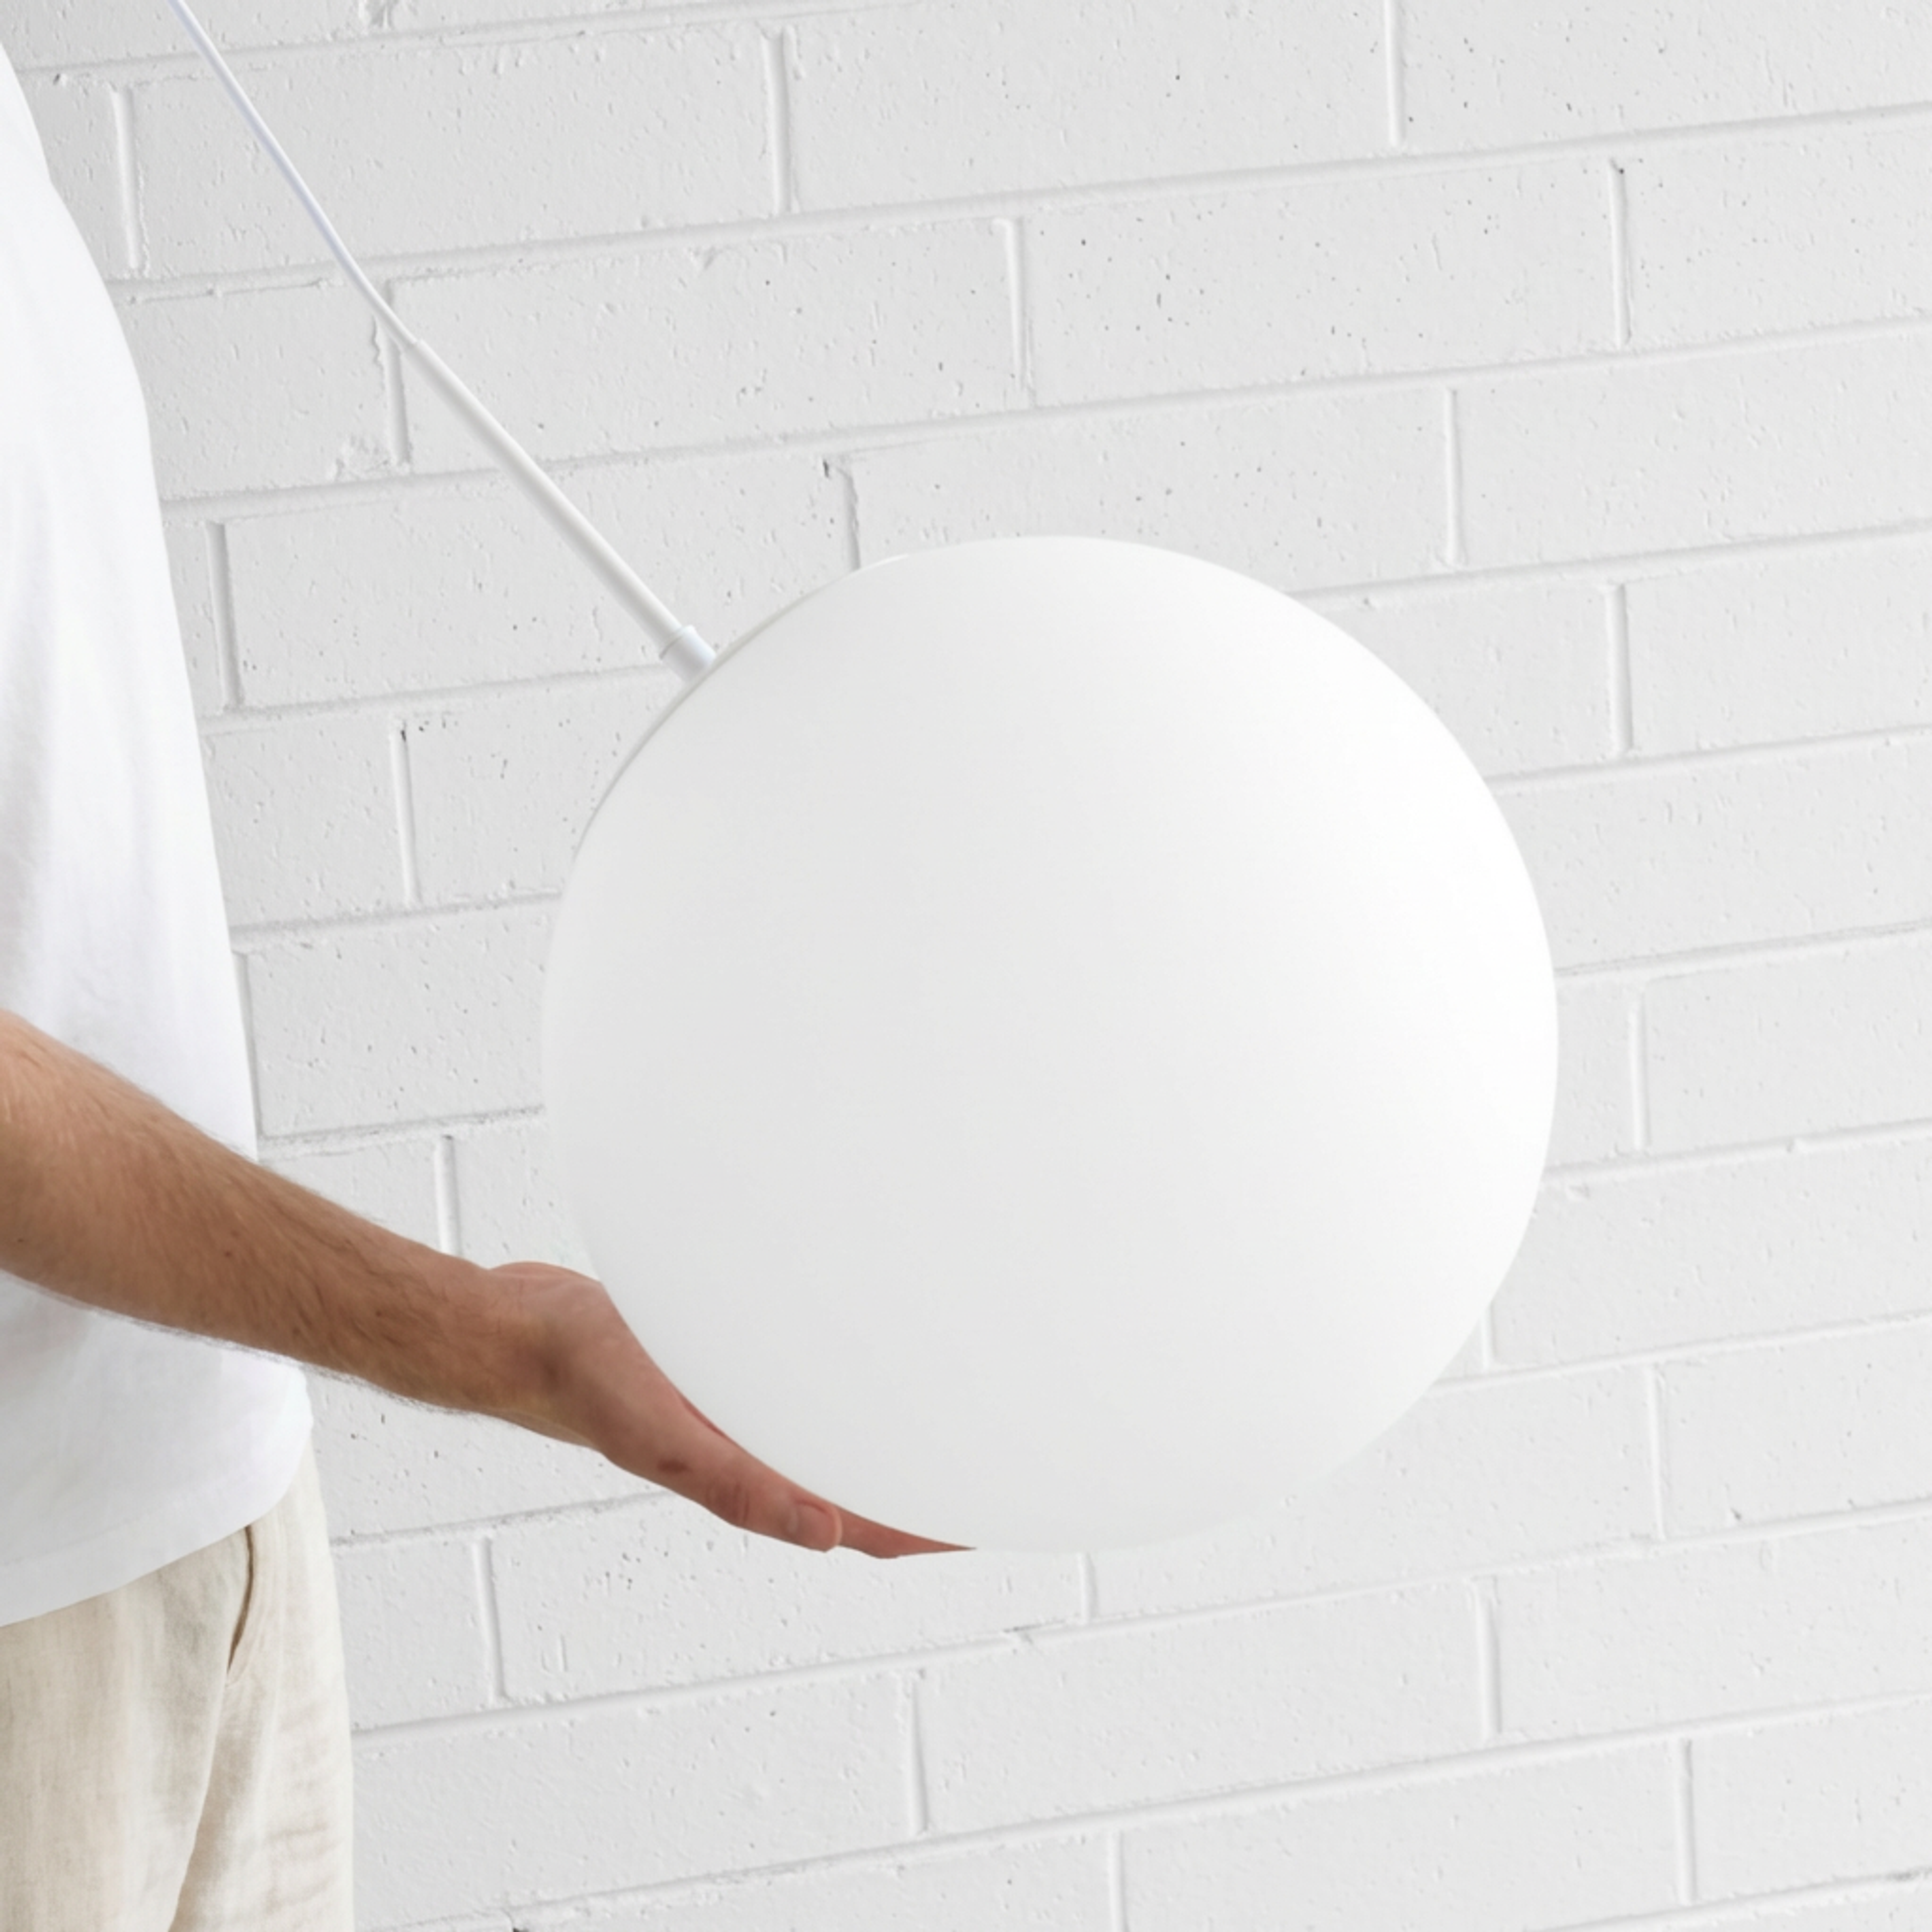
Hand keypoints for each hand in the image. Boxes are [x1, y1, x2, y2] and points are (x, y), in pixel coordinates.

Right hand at [481, 1262, 968, 1558]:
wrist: (518, 1330)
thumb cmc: (581, 1379)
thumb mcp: (661, 1436)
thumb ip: (737, 1486)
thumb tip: (827, 1533)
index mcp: (748, 1476)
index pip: (861, 1519)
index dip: (927, 1530)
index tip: (994, 1525)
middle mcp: (751, 1447)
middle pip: (858, 1480)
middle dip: (924, 1481)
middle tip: (999, 1462)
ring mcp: (736, 1407)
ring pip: (828, 1429)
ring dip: (880, 1430)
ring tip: (947, 1407)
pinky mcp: (720, 1363)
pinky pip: (794, 1380)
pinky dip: (835, 1378)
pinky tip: (856, 1345)